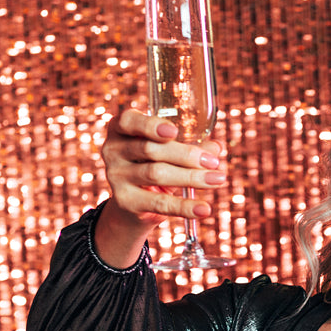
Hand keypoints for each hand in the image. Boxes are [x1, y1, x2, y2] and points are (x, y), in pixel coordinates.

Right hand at [92, 108, 226, 264]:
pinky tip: (204, 209)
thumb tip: (216, 147)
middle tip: (214, 162)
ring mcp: (116, 176)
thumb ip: (190, 146)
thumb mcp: (169, 153)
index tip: (174, 132)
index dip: (151, 126)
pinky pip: (159, 203)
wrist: (135, 204)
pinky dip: (185, 207)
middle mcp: (113, 150)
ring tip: (218, 179)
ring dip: (191, 177)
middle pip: (151, 150)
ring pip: (156, 174)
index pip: (129, 122)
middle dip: (186, 155)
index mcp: (120, 129)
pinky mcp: (125, 201)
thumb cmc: (154, 165)